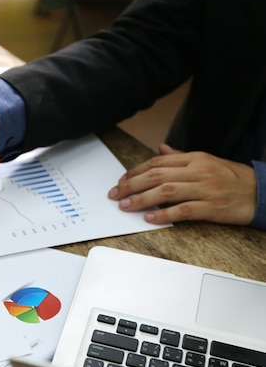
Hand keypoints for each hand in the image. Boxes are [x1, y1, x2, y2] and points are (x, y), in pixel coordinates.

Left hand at [108, 143, 256, 225]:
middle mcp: (197, 171)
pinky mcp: (211, 207)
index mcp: (194, 159)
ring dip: (141, 199)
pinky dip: (164, 214)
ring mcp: (205, 189)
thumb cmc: (232, 177)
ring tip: (125, 206)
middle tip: (115, 194)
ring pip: (166, 192)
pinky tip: (149, 217)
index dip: (136, 171)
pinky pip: (183, 210)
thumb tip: (160, 149)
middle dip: (131, 185)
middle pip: (156, 176)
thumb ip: (180, 157)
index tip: (121, 180)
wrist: (261, 192)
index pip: (157, 163)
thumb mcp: (206, 161)